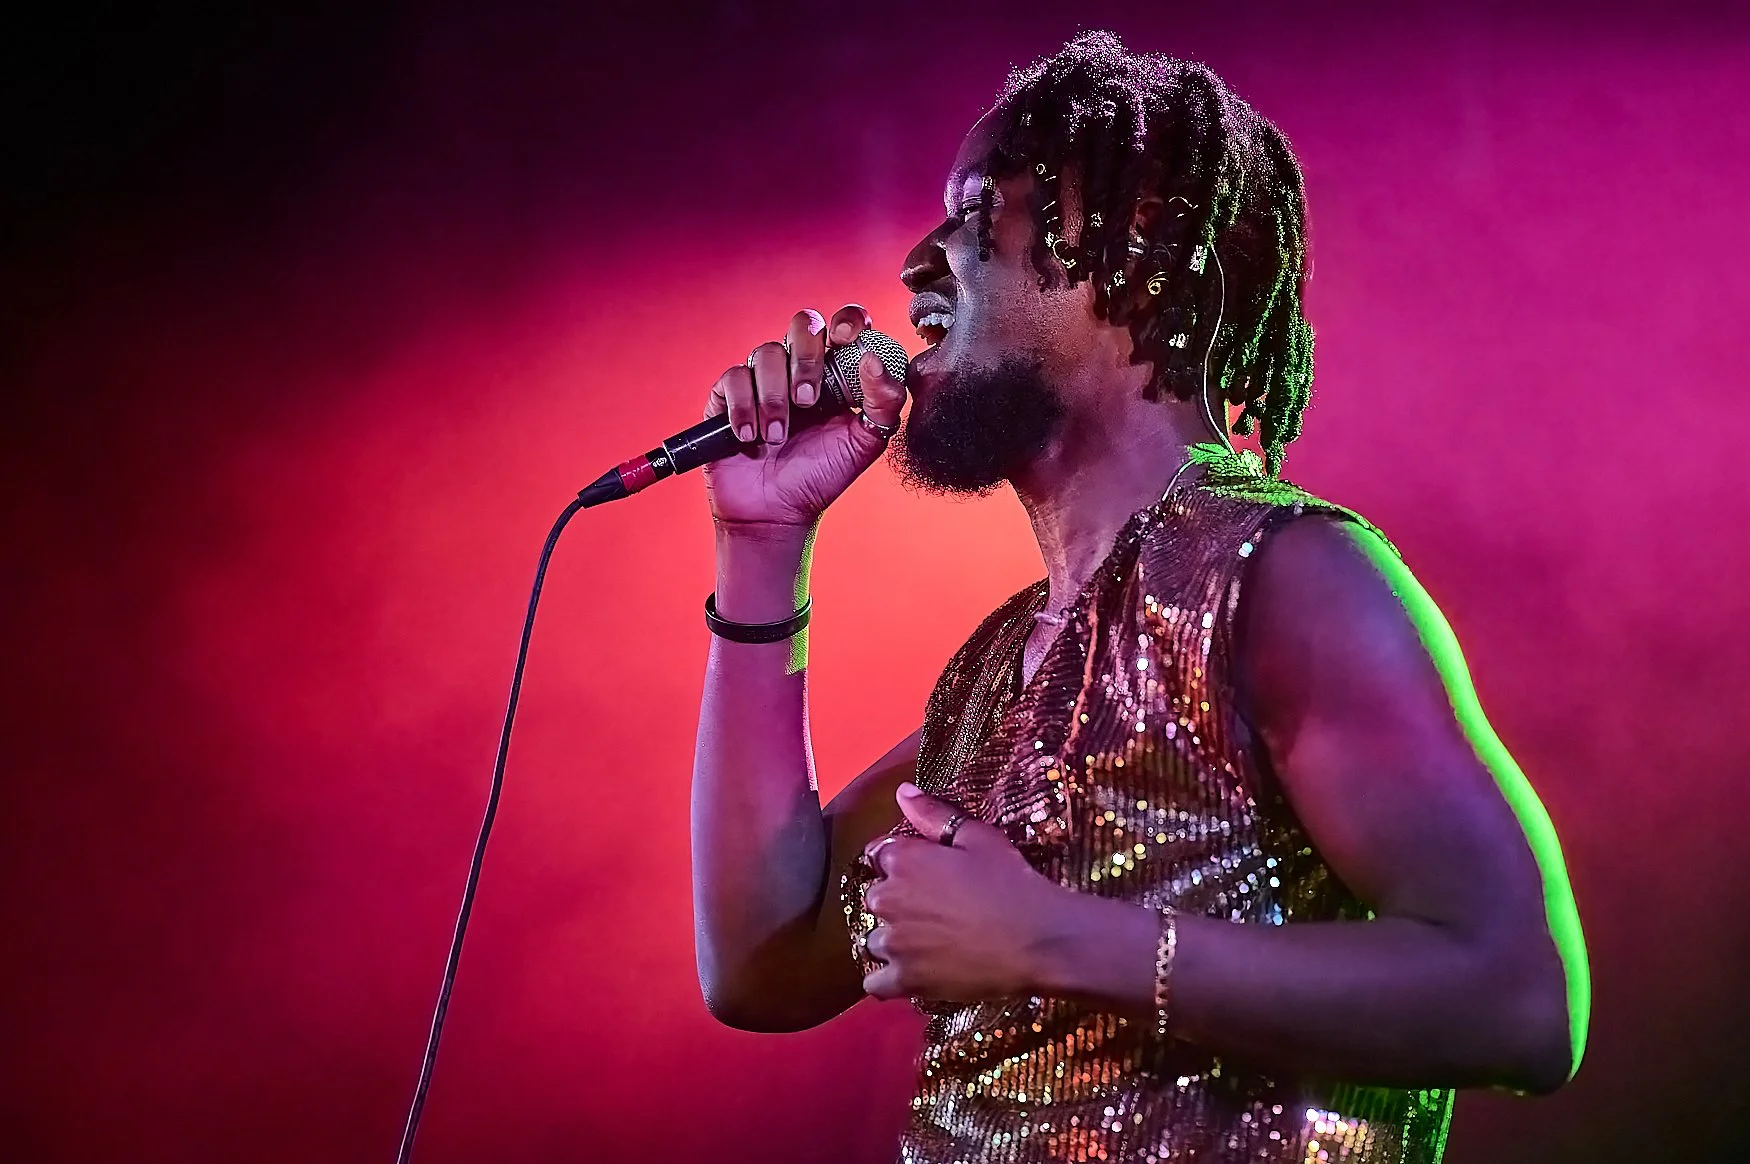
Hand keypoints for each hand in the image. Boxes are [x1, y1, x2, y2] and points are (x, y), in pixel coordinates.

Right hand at [701, 305, 907, 528]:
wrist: (777, 513)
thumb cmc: (822, 475)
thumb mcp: (867, 441)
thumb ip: (885, 402)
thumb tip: (874, 361)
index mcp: (836, 371)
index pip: (844, 324)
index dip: (847, 320)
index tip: (846, 340)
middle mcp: (798, 368)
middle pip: (803, 324)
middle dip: (807, 360)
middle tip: (808, 401)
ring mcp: (762, 380)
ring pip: (766, 352)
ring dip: (774, 396)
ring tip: (778, 435)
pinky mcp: (728, 396)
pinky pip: (733, 378)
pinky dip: (744, 408)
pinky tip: (751, 437)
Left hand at [859, 783, 1070, 1001]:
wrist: (1038, 940)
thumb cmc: (1011, 882)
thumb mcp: (978, 838)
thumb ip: (934, 815)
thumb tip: (902, 792)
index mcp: (903, 860)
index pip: (877, 855)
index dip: (898, 863)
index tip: (921, 875)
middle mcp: (888, 899)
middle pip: (874, 899)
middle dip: (894, 902)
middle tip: (931, 911)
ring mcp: (894, 943)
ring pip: (874, 941)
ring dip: (891, 941)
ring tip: (925, 945)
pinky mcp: (905, 980)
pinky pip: (876, 984)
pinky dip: (886, 979)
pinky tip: (908, 974)